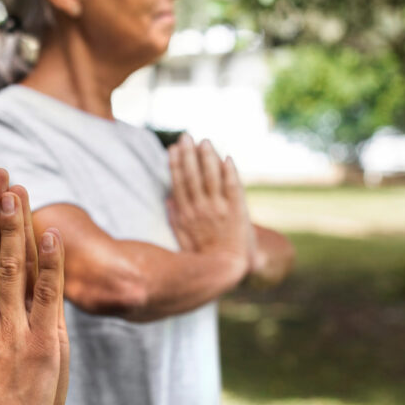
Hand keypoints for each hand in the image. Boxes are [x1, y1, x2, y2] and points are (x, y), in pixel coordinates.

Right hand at [167, 135, 255, 267]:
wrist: (229, 269)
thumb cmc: (203, 255)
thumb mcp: (181, 239)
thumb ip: (174, 218)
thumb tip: (167, 198)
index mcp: (186, 214)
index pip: (179, 183)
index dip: (176, 164)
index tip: (173, 148)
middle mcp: (201, 209)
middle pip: (193, 176)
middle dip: (189, 155)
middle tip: (186, 136)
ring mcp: (220, 209)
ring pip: (212, 178)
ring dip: (208, 158)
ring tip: (205, 141)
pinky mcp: (237, 211)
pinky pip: (233, 187)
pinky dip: (230, 172)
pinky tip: (227, 158)